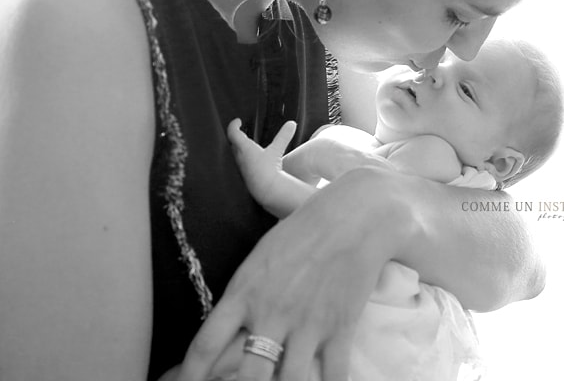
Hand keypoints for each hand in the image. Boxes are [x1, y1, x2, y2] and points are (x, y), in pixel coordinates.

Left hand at [176, 167, 418, 380]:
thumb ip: (242, 289)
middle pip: (247, 376)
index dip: (189, 376)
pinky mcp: (340, 328)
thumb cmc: (305, 227)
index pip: (206, 346)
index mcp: (245, 292)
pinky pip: (334, 375)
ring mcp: (307, 324)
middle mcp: (272, 313)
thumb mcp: (261, 251)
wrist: (356, 217)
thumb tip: (229, 312)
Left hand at [227, 118, 296, 204]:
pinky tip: (253, 161)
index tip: (237, 121)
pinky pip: (241, 163)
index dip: (234, 125)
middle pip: (233, 143)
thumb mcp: (277, 150)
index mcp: (244, 147)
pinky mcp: (244, 174)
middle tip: (241, 131)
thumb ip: (283, 136)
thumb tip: (292, 124)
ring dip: (240, 147)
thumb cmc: (267, 169)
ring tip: (247, 145)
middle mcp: (239, 156)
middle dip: (236, 136)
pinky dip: (245, 158)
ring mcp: (241, 166)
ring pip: (236, 153)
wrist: (264, 189)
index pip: (233, 133)